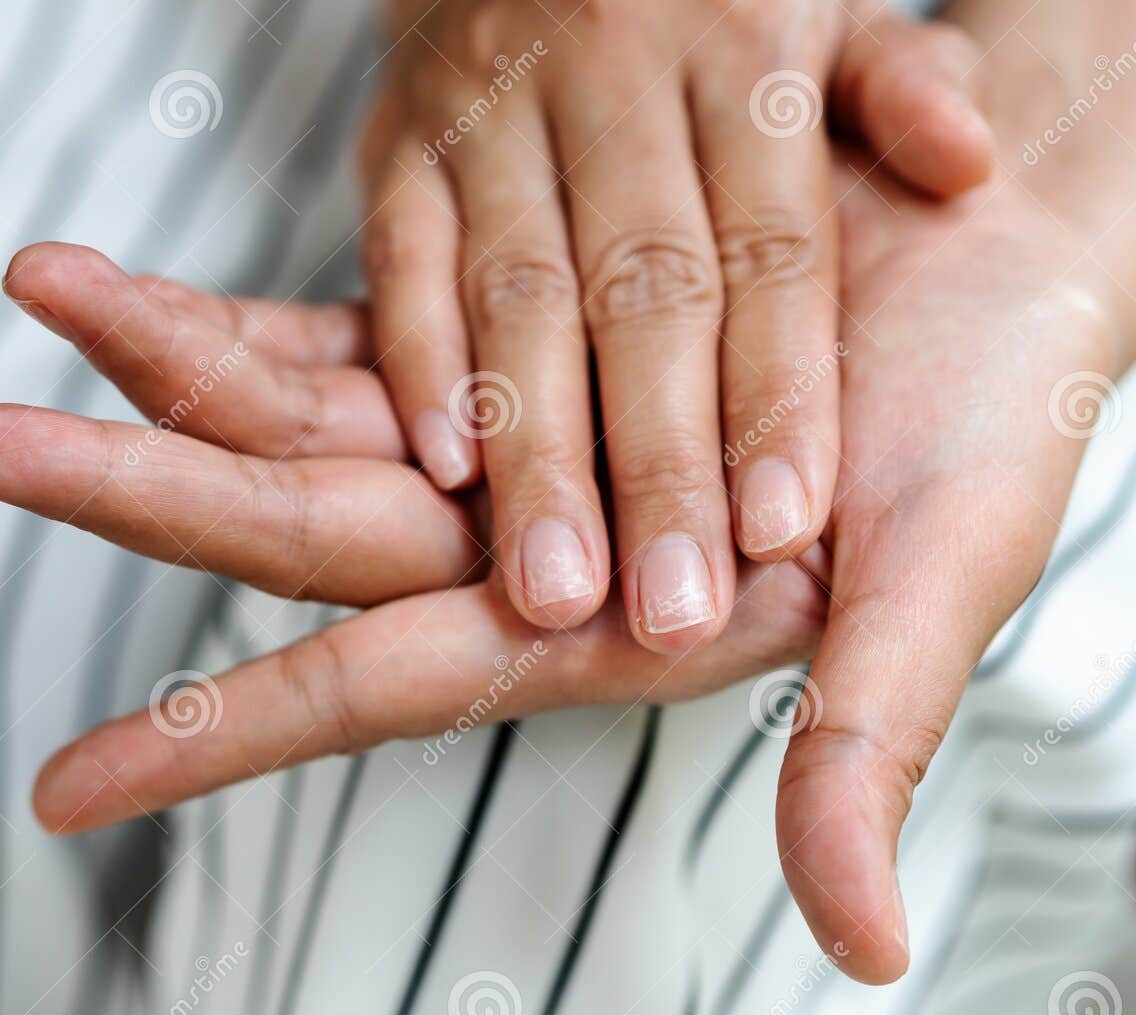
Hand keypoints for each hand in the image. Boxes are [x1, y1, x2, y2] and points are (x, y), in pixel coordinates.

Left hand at [0, 107, 1130, 986]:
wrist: (1014, 256)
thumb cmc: (993, 421)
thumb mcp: (941, 583)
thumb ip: (867, 747)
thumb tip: (864, 944)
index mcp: (592, 617)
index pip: (364, 686)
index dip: (217, 737)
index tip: (66, 791)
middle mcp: (514, 536)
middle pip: (274, 524)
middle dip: (117, 483)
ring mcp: (497, 434)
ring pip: (287, 410)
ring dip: (156, 359)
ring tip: (33, 282)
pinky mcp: (511, 337)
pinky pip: (344, 329)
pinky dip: (251, 307)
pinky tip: (152, 283)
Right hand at [359, 0, 991, 647]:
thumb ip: (893, 87)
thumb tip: (967, 164)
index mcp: (743, 51)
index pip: (770, 252)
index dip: (776, 397)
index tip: (783, 531)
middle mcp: (615, 79)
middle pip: (642, 299)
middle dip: (655, 466)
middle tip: (669, 608)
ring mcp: (494, 110)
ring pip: (517, 301)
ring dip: (536, 454)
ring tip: (554, 589)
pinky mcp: (399, 140)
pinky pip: (401, 259)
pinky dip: (419, 364)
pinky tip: (443, 469)